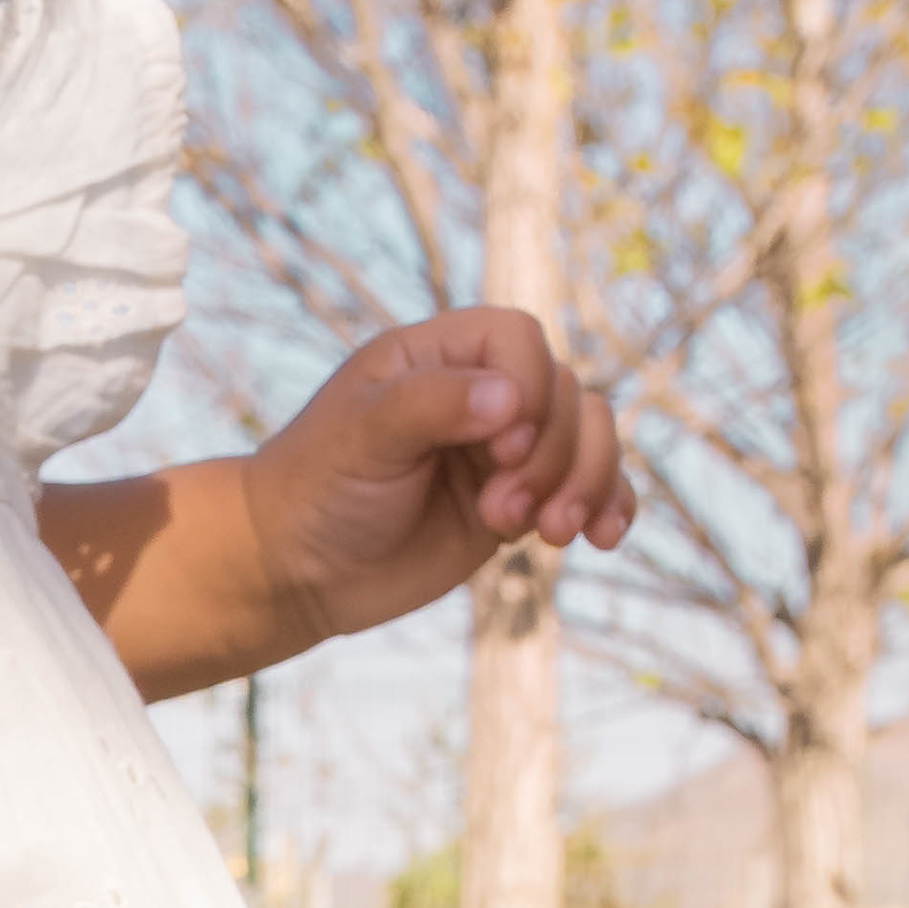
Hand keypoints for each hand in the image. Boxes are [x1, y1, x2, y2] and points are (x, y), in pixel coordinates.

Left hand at [249, 308, 628, 649]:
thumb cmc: (317, 488)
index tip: (503, 447)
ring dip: (587, 483)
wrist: (299, 568)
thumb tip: (511, 399)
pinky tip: (606, 538)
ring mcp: (504, 448)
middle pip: (565, 393)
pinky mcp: (519, 501)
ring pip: (588, 438)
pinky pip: (590, 488)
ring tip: (552, 534)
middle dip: (553, 456)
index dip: (529, 388)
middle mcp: (479, 392)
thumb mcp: (362, 436)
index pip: (520, 339)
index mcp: (438, 354)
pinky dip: (609, 506)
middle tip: (502, 511)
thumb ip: (431, 405)